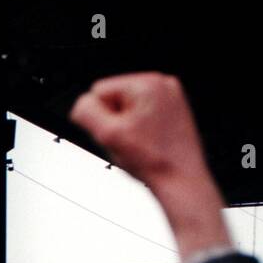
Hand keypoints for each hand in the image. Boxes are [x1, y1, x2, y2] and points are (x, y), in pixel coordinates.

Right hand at [69, 72, 228, 258]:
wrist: (180, 180)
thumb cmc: (151, 160)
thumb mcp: (107, 135)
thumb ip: (86, 113)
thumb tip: (81, 104)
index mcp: (147, 83)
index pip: (98, 91)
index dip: (100, 118)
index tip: (118, 134)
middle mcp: (162, 84)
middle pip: (114, 99)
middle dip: (115, 121)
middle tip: (130, 142)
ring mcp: (171, 96)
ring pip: (127, 108)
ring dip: (126, 127)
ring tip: (140, 144)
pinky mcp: (174, 110)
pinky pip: (143, 115)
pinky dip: (140, 129)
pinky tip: (148, 143)